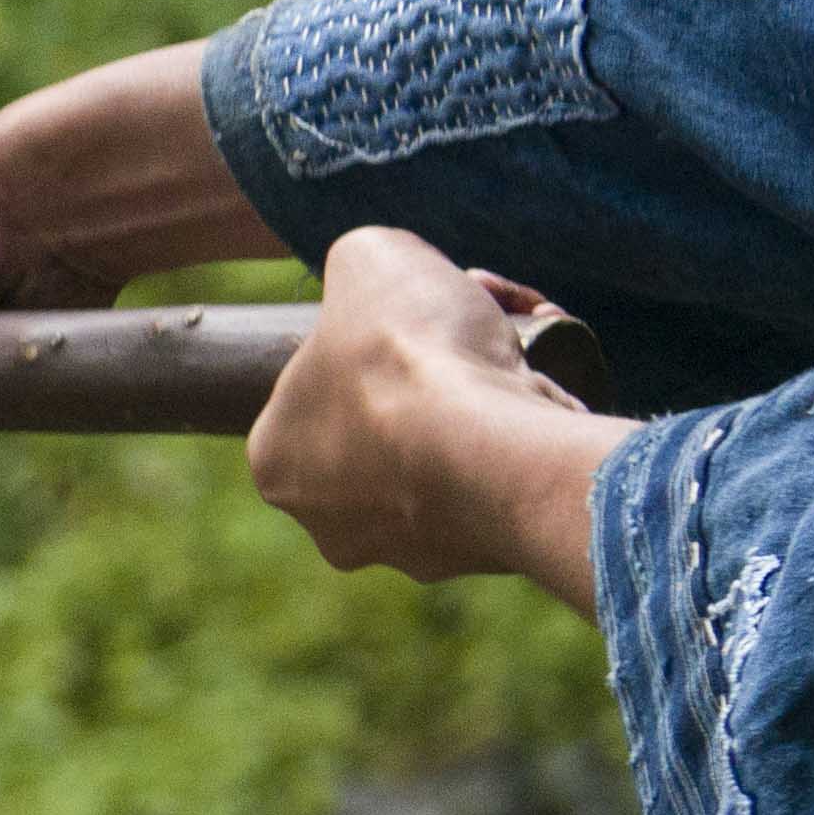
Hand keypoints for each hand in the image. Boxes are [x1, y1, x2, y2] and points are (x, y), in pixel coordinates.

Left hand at [246, 226, 626, 606]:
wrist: (489, 444)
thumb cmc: (406, 352)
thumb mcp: (367, 255)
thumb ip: (360, 263)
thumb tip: (382, 278)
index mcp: (273, 460)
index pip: (324, 385)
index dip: (373, 338)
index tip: (418, 314)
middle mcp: (328, 523)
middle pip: (386, 425)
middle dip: (429, 378)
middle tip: (474, 333)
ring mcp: (407, 552)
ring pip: (447, 461)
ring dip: (481, 412)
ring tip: (521, 365)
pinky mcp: (481, 559)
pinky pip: (500, 488)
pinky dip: (520, 449)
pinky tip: (540, 410)